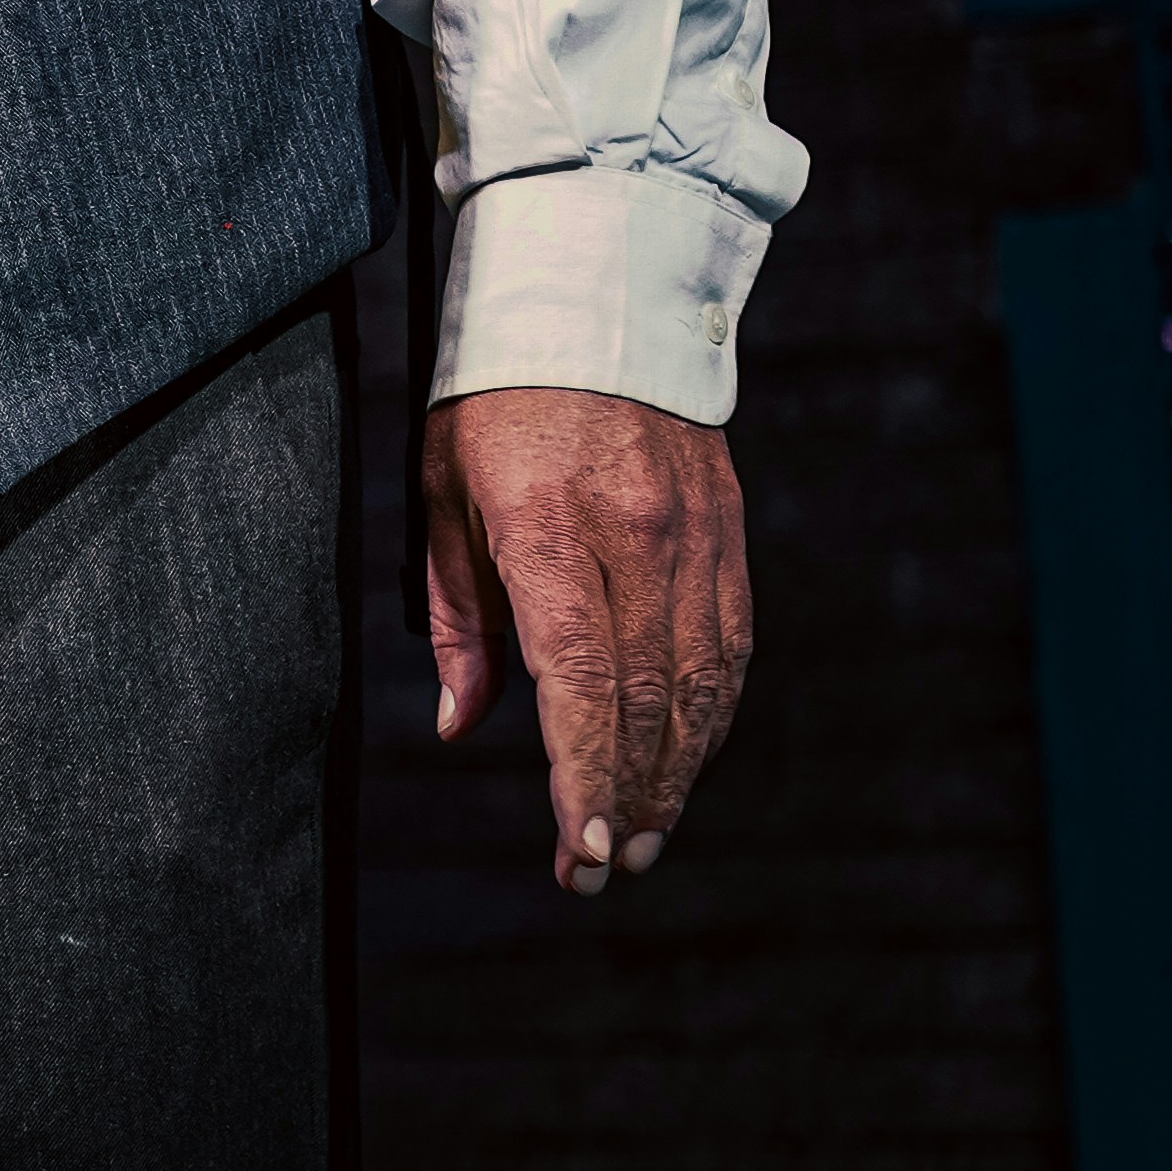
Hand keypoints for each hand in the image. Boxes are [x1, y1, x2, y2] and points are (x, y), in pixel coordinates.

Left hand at [421, 384, 752, 895]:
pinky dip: (712, 716)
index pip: (577, 679)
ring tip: (646, 837)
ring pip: (701, 684)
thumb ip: (460, 616)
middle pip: (645, 698)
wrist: (595, 302)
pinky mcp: (728, 535)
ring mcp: (694, 537)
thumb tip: (461, 724)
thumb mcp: (441, 493)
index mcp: (549, 527)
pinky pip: (730, 647)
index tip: (585, 850)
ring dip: (677, 772)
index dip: (585, 775)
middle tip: (606, 868)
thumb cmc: (493, 401)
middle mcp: (634, 538)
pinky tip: (687, 759)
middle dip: (628, 797)